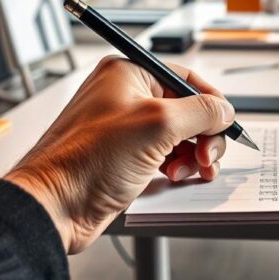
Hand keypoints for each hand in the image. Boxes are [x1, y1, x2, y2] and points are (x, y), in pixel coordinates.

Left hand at [4, 56, 234, 253]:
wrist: (53, 206)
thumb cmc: (87, 160)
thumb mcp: (158, 125)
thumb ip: (200, 112)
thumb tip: (224, 110)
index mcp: (129, 73)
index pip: (186, 78)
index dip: (211, 103)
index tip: (225, 125)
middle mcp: (125, 96)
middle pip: (186, 109)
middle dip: (202, 136)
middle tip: (206, 157)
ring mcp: (124, 128)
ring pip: (178, 136)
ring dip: (191, 155)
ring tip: (186, 171)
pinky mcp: (123, 156)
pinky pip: (163, 155)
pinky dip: (176, 167)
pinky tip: (173, 178)